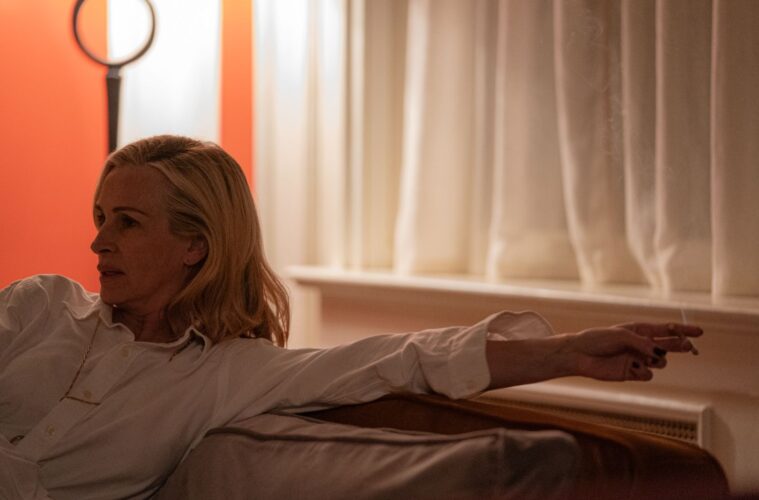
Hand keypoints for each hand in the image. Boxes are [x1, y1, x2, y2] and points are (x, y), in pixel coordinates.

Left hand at [565, 323, 702, 381]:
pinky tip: (631, 367)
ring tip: (646, 357)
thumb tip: (659, 354)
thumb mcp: (621, 335)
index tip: (699, 332)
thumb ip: (642, 343)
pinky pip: (647, 375)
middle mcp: (641, 345)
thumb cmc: (598, 339)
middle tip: (689, 347)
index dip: (684, 330)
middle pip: (669, 346)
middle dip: (681, 346)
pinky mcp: (632, 373)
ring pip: (660, 362)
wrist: (580, 355)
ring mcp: (638, 360)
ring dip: (657, 360)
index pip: (666, 329)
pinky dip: (643, 371)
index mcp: (639, 330)